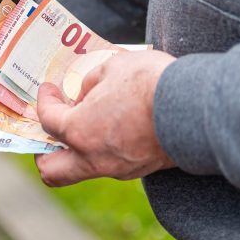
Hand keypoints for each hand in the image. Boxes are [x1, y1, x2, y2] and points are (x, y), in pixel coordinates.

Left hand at [35, 50, 176, 186]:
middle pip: (51, 171)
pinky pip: (111, 164)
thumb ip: (89, 83)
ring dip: (78, 149)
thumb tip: (84, 94)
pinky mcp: (141, 170)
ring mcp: (118, 169)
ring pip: (83, 169)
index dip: (44, 100)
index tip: (49, 89)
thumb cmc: (150, 82)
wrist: (195, 106)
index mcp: (78, 131)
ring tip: (88, 123)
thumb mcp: (111, 68)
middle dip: (43, 152)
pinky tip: (117, 127)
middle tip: (50, 132)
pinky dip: (105, 149)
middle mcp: (93, 158)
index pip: (47, 120)